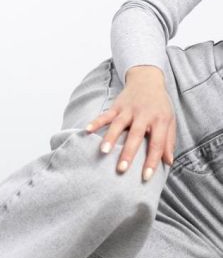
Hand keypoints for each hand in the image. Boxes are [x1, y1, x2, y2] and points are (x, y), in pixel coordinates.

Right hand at [84, 64, 175, 181]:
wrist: (148, 80)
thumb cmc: (160, 105)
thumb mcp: (169, 121)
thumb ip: (168, 141)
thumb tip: (168, 162)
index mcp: (160, 120)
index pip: (157, 143)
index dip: (152, 161)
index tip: (146, 177)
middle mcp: (144, 114)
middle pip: (136, 135)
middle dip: (128, 152)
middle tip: (121, 169)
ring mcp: (129, 109)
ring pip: (118, 124)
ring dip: (110, 137)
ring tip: (103, 151)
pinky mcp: (117, 105)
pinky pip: (105, 114)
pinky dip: (96, 122)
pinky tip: (87, 130)